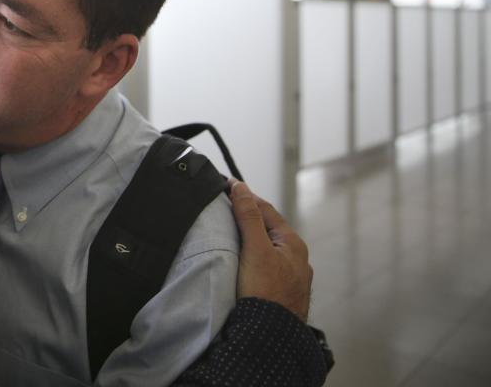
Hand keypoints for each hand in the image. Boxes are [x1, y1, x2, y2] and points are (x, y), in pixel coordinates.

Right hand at [229, 181, 311, 321]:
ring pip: (269, 248)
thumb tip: (241, 187)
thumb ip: (249, 216)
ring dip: (252, 237)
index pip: (266, 209)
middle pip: (268, 228)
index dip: (245, 195)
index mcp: (293, 243)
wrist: (272, 337)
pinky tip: (243, 261)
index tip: (226, 184)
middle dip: (249, 215)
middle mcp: (296, 258)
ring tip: (231, 231)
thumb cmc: (266, 293)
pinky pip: (267, 266)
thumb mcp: (255, 248)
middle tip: (225, 205)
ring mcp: (291, 277)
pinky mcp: (282, 292)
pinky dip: (254, 256)